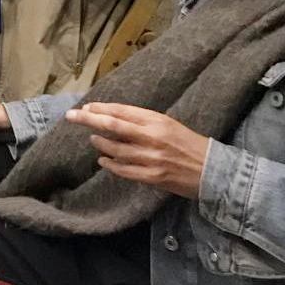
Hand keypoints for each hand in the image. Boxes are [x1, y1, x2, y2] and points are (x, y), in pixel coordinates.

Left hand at [64, 102, 209, 198]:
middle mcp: (152, 137)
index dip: (101, 108)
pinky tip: (103, 161)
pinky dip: (110, 165)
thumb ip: (142, 121)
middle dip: (89, 119)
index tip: (85, 107)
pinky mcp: (152, 177)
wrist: (213, 171)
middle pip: (113, 125)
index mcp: (157, 121)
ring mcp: (151, 158)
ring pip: (115, 149)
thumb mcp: (168, 125)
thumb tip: (112, 116)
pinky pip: (123, 170)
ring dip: (100, 143)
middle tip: (71, 116)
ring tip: (94, 140)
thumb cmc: (189, 144)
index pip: (122, 111)